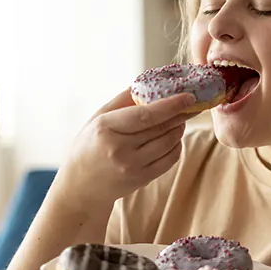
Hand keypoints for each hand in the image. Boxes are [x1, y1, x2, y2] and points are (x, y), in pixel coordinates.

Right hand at [55, 87, 197, 209]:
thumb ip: (123, 100)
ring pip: (169, 144)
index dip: (171, 105)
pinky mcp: (141, 180)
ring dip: (179, 129)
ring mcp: (132, 167)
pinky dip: (176, 146)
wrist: (80, 186)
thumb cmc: (89, 146)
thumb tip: (149, 83)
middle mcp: (120, 149)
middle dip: (180, 115)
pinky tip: (172, 139)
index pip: (146, 115)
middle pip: (161, 128)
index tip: (188, 97)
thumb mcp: (98, 118)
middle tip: (190, 105)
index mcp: (106, 128)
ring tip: (179, 120)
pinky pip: (169, 160)